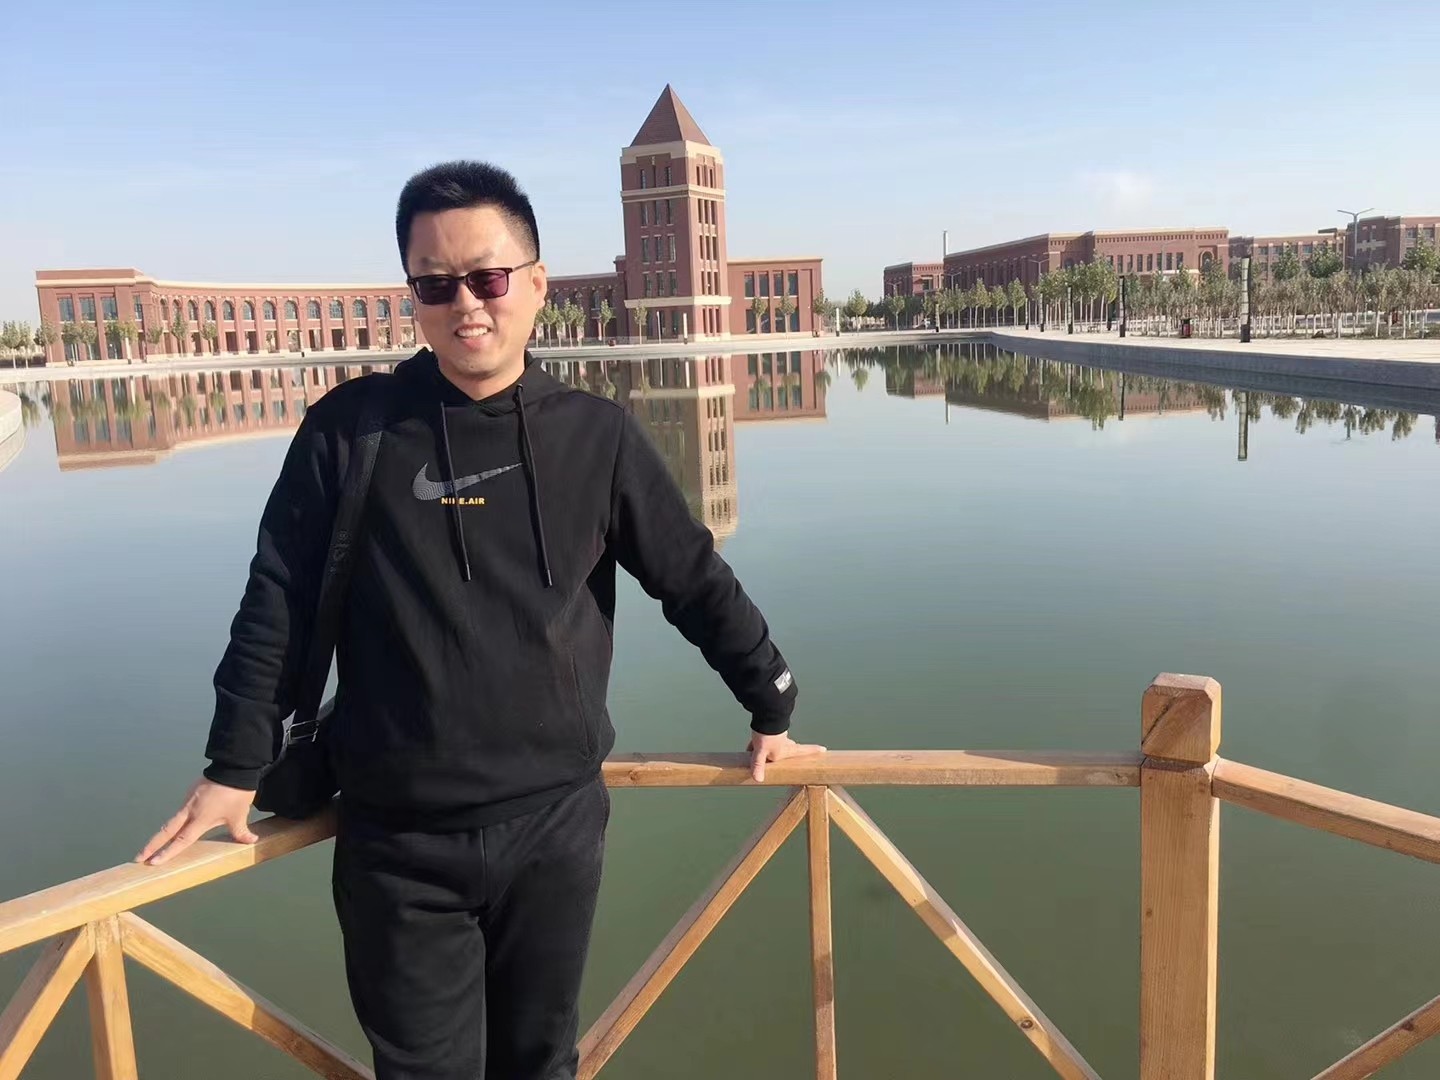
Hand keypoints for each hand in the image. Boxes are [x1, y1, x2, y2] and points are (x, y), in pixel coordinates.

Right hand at [135, 777, 258, 866]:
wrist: (233, 766)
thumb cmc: (237, 793)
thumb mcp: (240, 814)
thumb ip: (241, 831)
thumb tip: (252, 840)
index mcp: (201, 818)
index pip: (181, 840)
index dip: (168, 852)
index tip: (153, 862)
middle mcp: (190, 810)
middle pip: (166, 831)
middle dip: (152, 845)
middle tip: (139, 858)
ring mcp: (188, 801)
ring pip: (172, 820)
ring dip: (163, 834)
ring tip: (152, 847)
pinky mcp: (191, 793)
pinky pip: (182, 811)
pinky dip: (177, 821)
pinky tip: (176, 827)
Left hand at [746, 731, 825, 782]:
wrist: (765, 714)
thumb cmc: (767, 735)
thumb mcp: (760, 751)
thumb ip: (759, 765)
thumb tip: (758, 779)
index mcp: (786, 751)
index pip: (802, 751)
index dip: (813, 750)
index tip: (824, 749)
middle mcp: (785, 743)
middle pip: (791, 747)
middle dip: (791, 749)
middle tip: (796, 748)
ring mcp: (779, 735)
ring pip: (777, 742)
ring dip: (772, 746)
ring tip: (765, 750)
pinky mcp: (771, 728)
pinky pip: (767, 737)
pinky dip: (761, 740)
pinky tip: (753, 741)